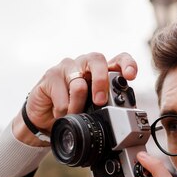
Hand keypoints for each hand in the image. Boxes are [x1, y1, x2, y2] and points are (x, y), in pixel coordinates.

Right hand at [12, 52, 137, 145]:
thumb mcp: (95, 108)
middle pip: (97, 60)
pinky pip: (62, 95)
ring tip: (74, 115)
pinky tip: (60, 113)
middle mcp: (86, 64)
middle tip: (99, 101)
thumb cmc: (74, 108)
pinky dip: (63, 110)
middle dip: (101, 81)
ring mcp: (68, 67)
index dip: (127, 64)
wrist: (46, 116)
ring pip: (79, 84)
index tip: (130, 76)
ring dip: (78, 106)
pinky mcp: (51, 75)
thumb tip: (124, 115)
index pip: (119, 59)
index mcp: (102, 71)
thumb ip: (108, 105)